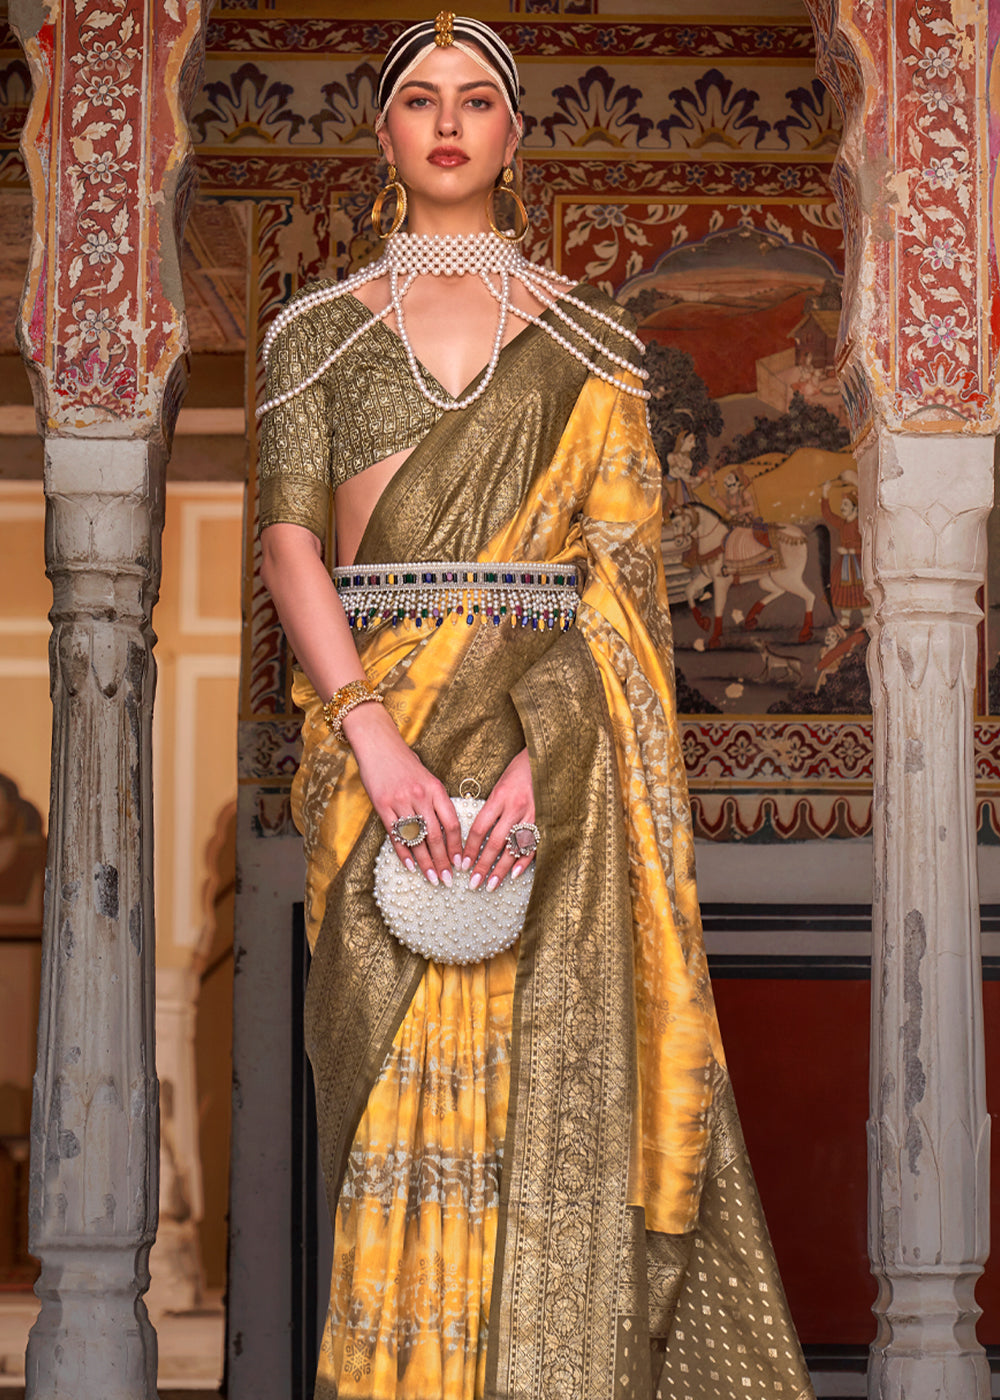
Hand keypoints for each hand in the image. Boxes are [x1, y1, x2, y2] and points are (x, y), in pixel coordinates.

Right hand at [343, 703, 461, 884]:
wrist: (379, 745)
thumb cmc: (405, 762)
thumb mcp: (427, 778)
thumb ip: (436, 801)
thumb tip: (446, 830)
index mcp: (436, 789)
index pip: (451, 823)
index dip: (457, 846)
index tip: (460, 863)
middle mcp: (420, 796)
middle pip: (436, 836)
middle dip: (444, 861)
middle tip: (448, 880)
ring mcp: (400, 802)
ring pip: (417, 839)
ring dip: (426, 862)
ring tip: (433, 879)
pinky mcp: (382, 806)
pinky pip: (396, 835)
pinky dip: (404, 853)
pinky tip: (411, 867)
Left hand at [462, 747, 536, 891]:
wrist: (546, 759)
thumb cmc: (519, 771)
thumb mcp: (499, 785)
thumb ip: (490, 809)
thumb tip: (477, 837)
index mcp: (499, 797)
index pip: (480, 828)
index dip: (470, 849)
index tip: (463, 864)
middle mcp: (516, 808)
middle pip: (495, 843)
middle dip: (483, 866)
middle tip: (474, 883)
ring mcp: (533, 816)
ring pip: (513, 848)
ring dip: (501, 869)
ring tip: (491, 885)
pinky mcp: (545, 821)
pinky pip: (533, 846)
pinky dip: (524, 861)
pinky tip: (514, 874)